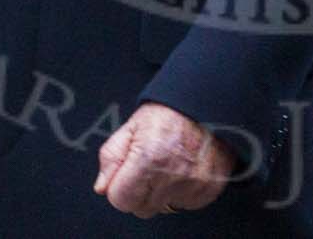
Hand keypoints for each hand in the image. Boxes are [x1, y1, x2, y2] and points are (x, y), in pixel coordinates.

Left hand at [93, 102, 236, 218]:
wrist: (206, 104)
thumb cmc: (169, 112)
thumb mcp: (131, 127)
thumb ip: (112, 158)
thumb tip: (102, 187)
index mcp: (148, 158)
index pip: (121, 200)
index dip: (121, 187)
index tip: (129, 173)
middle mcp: (173, 175)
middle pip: (142, 209)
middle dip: (141, 193)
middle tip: (150, 168)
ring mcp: (194, 184)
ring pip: (165, 208)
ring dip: (163, 193)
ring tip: (169, 166)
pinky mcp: (210, 188)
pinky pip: (187, 204)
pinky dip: (183, 192)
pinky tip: (184, 170)